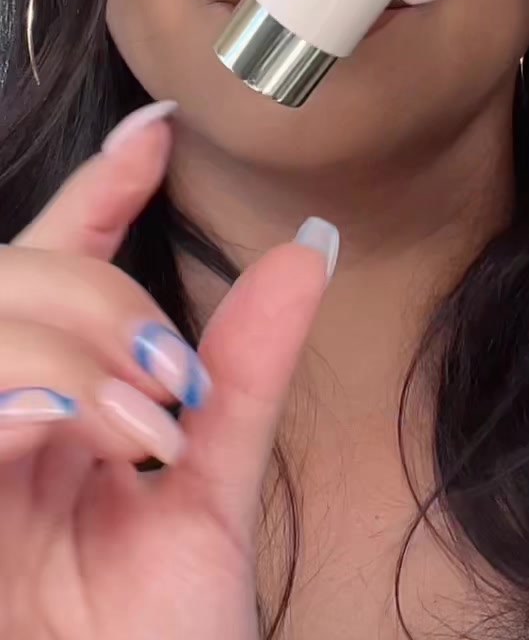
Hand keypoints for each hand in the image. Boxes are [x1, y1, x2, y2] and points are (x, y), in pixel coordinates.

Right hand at [0, 104, 332, 639]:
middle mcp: (5, 413)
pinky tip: (90, 429)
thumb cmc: (160, 633)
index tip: (160, 128)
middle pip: (8, 272)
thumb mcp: (215, 489)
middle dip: (89, 289)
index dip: (102, 183)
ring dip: (64, 343)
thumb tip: (310, 246)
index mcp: (58, 397)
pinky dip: (29, 395)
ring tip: (143, 416)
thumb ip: (248, 370)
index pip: (61, 256)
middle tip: (171, 368)